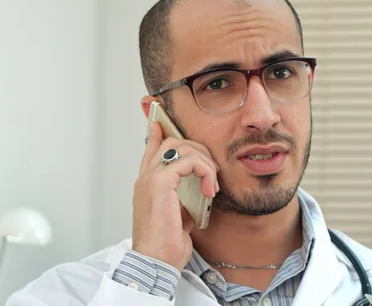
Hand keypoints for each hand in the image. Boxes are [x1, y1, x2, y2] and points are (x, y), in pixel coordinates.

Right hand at [131, 122, 218, 270]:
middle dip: (198, 149)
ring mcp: (150, 179)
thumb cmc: (166, 245)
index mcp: (147, 185)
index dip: (158, 134)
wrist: (156, 262)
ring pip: (181, 147)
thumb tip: (199, 192)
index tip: (161, 123)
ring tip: (212, 184)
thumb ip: (183, 199)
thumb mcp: (179, 217)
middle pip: (171, 143)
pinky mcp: (160, 183)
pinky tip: (209, 189)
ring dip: (204, 162)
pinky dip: (205, 171)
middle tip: (211, 171)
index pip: (150, 150)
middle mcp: (145, 178)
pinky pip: (189, 161)